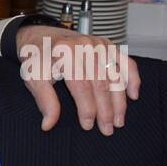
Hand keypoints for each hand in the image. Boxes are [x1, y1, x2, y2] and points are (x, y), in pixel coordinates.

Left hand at [15, 25, 140, 135]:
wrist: (40, 36)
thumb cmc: (37, 59)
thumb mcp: (33, 78)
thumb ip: (44, 100)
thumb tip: (48, 125)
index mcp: (66, 53)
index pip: (82, 86)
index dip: (87, 108)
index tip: (88, 126)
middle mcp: (86, 46)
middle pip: (102, 83)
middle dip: (106, 110)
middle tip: (108, 129)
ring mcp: (99, 44)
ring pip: (116, 76)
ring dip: (120, 100)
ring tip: (119, 121)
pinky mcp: (108, 45)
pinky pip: (126, 62)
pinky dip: (133, 78)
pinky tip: (133, 95)